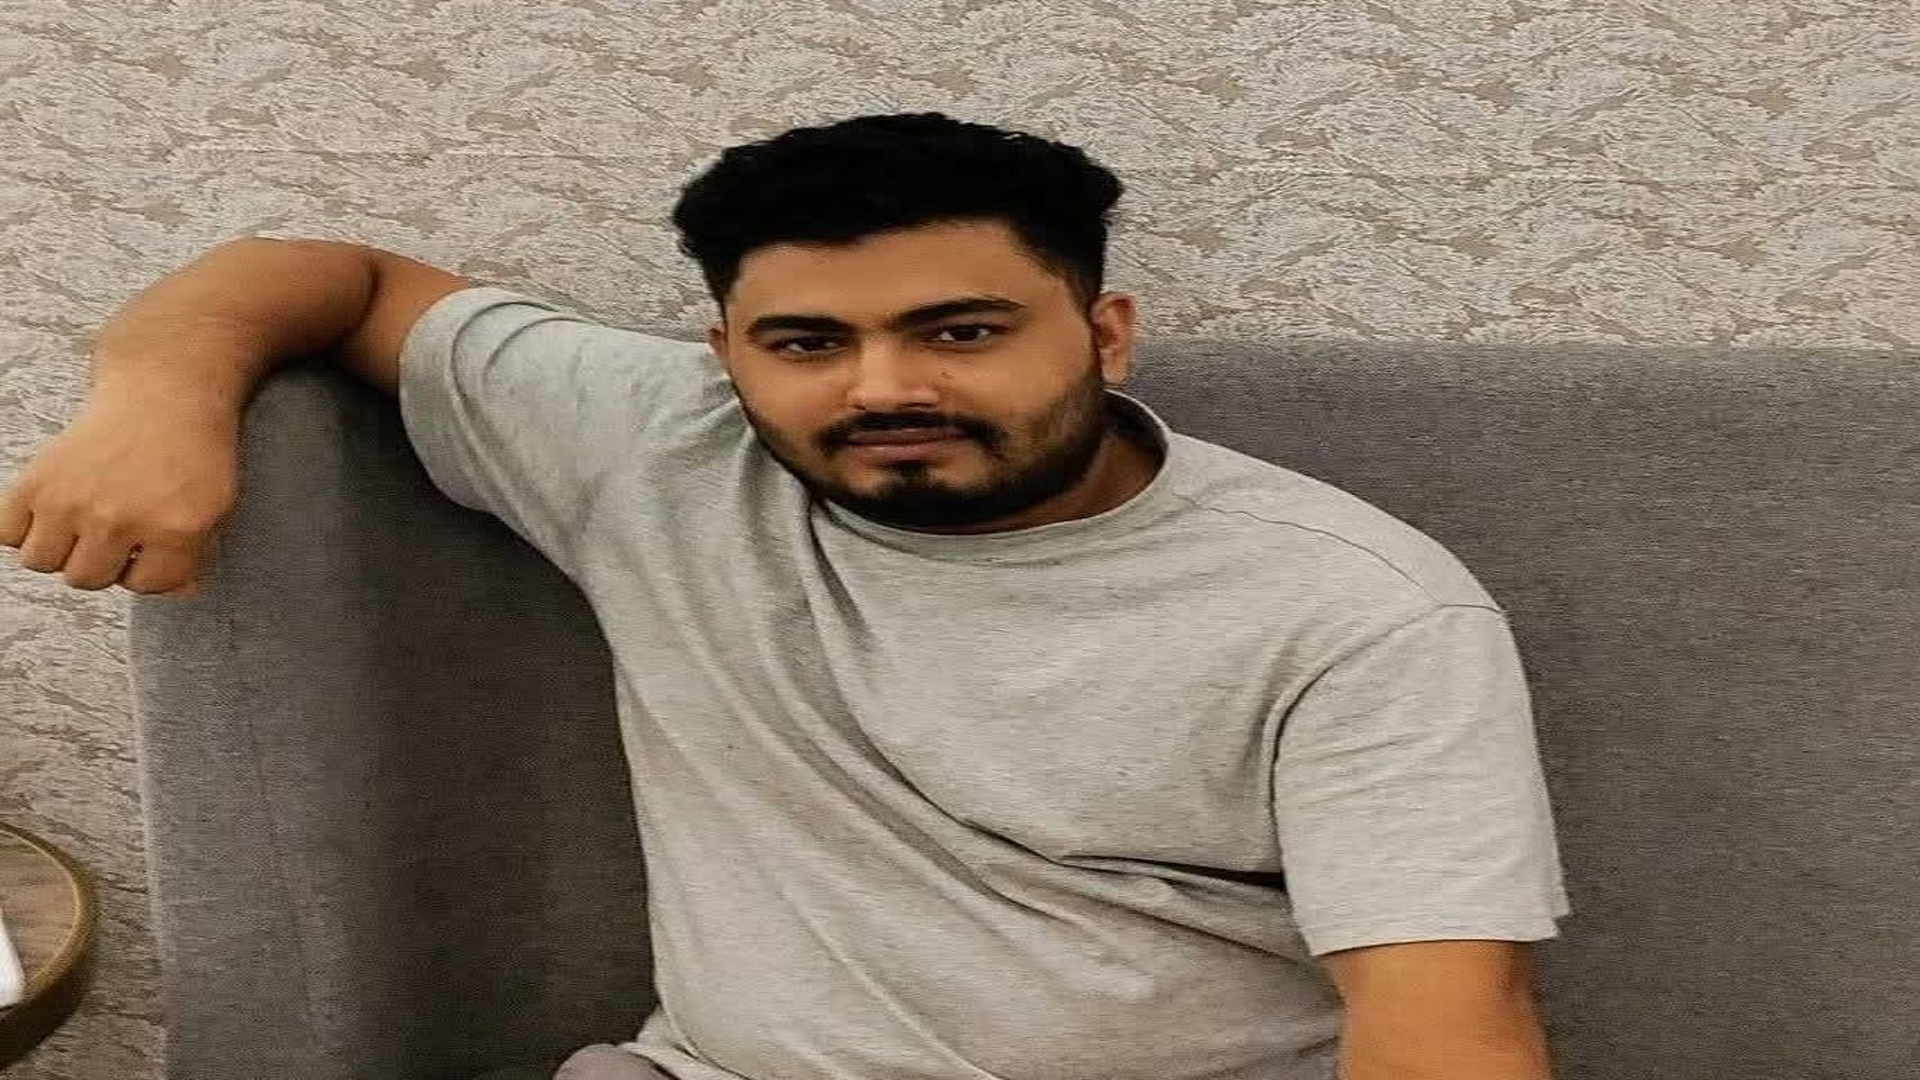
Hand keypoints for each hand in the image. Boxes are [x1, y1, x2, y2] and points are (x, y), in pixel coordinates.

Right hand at [0, 399, 239, 599]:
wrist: (163, 393)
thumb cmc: (193, 450)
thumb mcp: (216, 505)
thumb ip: (195, 555)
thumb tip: (179, 595)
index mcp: (175, 528)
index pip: (147, 586)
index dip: (150, 570)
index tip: (151, 548)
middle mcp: (120, 519)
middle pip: (87, 579)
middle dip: (103, 562)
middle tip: (115, 535)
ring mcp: (73, 500)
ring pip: (42, 562)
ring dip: (62, 550)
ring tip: (82, 525)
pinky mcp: (36, 480)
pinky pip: (9, 534)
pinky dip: (25, 529)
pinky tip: (53, 513)